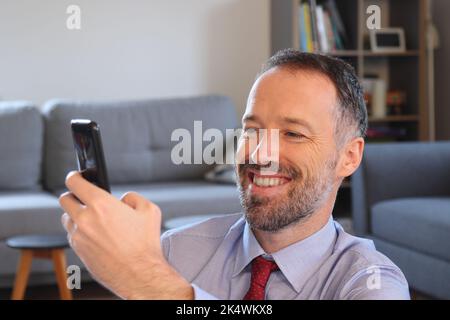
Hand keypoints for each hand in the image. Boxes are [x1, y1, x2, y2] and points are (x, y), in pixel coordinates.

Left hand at [59, 171, 193, 298]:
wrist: (139, 274)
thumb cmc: (145, 244)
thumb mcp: (149, 210)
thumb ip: (132, 197)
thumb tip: (122, 199)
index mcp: (101, 205)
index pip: (74, 183)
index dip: (74, 176)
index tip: (76, 176)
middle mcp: (85, 219)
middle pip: (64, 199)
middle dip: (73, 195)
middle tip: (84, 198)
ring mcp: (79, 237)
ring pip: (67, 219)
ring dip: (75, 215)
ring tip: (92, 219)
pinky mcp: (78, 251)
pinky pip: (72, 236)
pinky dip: (80, 232)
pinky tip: (96, 235)